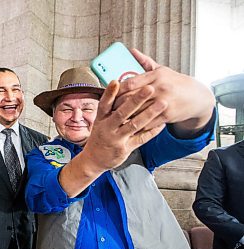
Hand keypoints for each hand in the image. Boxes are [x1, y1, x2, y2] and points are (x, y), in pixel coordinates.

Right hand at [59, 80, 165, 196]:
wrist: (94, 159)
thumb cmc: (100, 136)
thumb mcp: (100, 121)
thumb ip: (109, 107)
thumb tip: (118, 86)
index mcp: (101, 119)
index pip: (104, 104)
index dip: (109, 93)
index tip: (116, 81)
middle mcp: (107, 128)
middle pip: (122, 113)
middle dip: (136, 100)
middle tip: (149, 88)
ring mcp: (116, 139)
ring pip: (134, 125)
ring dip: (149, 114)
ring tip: (162, 103)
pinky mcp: (125, 149)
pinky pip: (141, 138)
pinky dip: (152, 131)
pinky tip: (162, 123)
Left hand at [115, 48, 214, 137]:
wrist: (196, 97)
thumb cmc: (175, 82)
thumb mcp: (161, 70)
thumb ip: (144, 62)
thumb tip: (131, 51)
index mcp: (156, 75)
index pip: (130, 83)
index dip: (117, 90)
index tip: (109, 94)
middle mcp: (160, 88)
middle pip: (131, 98)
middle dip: (118, 105)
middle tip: (108, 109)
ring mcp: (163, 102)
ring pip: (138, 112)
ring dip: (125, 117)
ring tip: (114, 120)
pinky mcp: (167, 115)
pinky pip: (147, 122)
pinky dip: (137, 125)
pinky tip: (128, 126)